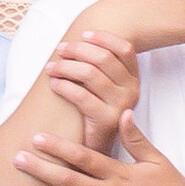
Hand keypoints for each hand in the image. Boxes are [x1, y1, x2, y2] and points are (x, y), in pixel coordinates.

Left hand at [45, 29, 139, 147]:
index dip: (104, 37)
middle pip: (104, 58)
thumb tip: (76, 40)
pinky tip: (54, 85)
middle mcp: (132, 90)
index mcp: (133, 79)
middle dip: (78, 50)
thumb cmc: (93, 113)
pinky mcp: (107, 120)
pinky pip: (82, 96)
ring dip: (66, 67)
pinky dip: (64, 86)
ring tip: (51, 68)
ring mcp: (122, 106)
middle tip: (60, 50)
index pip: (125, 48)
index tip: (83, 34)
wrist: (97, 151)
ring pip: (91, 74)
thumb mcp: (102, 88)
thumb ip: (98, 67)